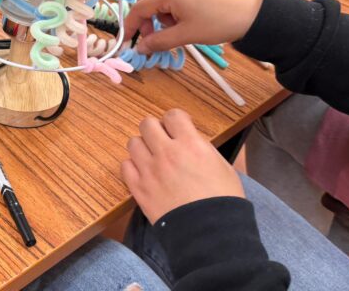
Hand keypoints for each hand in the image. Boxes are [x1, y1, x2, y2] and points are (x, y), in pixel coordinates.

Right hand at [122, 0, 263, 53]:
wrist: (253, 14)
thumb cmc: (219, 23)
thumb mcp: (186, 35)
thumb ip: (159, 41)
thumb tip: (141, 48)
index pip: (139, 7)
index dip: (130, 25)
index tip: (128, 40)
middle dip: (143, 18)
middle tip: (152, 37)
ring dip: (157, 14)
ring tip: (173, 30)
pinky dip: (170, 9)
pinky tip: (184, 21)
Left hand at [122, 110, 244, 222]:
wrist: (210, 233)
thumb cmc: (223, 202)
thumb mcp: (223, 167)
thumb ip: (203, 149)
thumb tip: (191, 140)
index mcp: (191, 145)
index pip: (173, 116)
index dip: (176, 120)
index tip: (178, 127)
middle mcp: (167, 153)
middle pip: (147, 124)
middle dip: (156, 130)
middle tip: (163, 141)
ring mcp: (150, 170)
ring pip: (133, 142)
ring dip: (143, 147)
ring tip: (153, 158)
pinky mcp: (139, 188)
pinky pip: (125, 166)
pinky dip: (133, 167)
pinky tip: (144, 173)